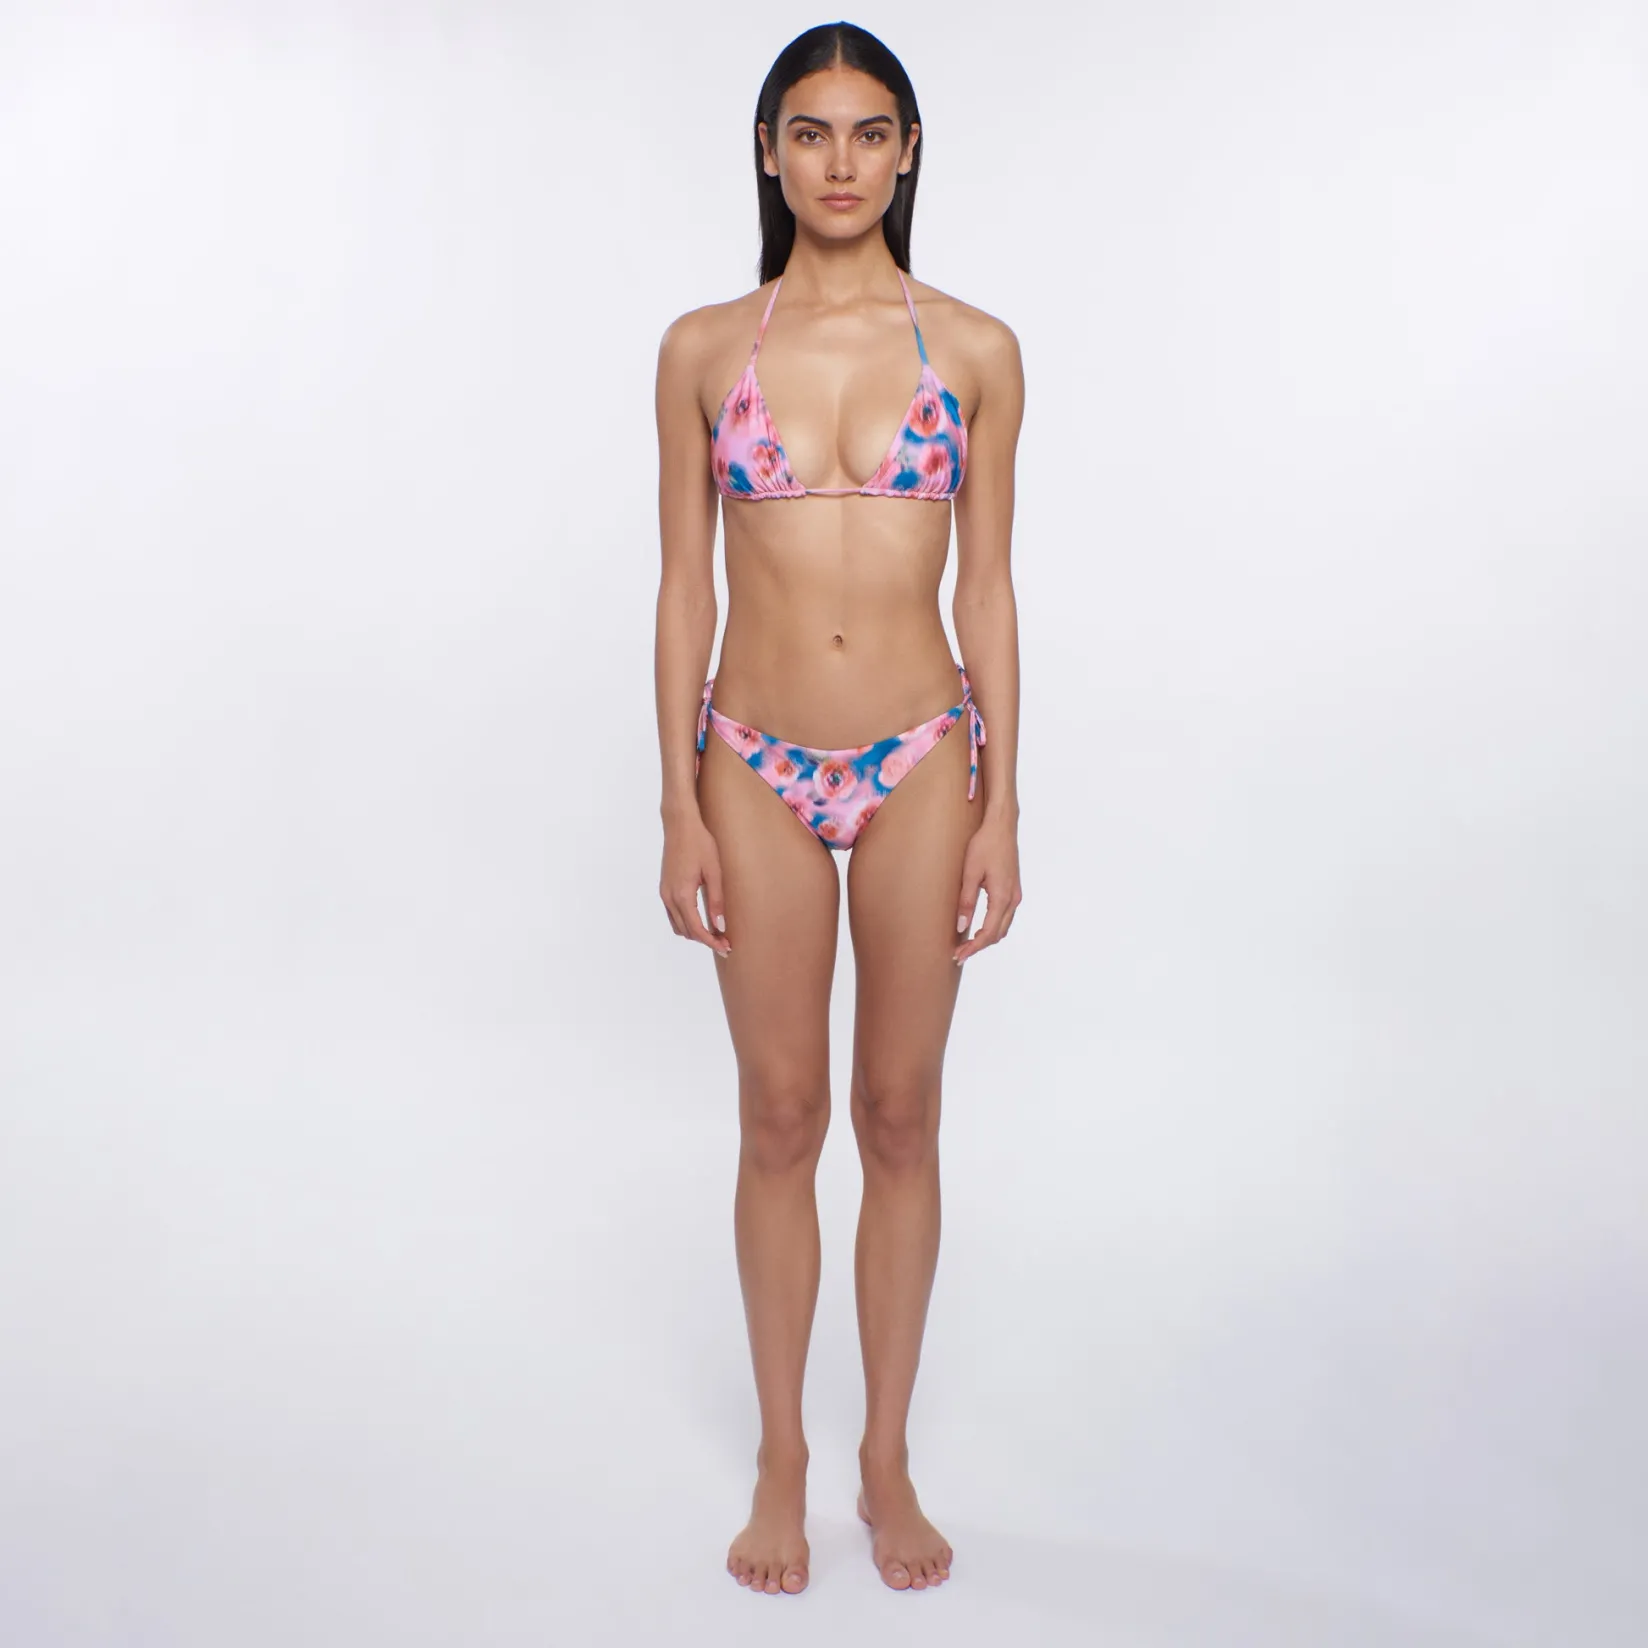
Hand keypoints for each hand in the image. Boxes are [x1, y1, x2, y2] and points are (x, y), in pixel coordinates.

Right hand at [660, 812, 731, 958]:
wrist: (679, 825)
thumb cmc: (700, 844)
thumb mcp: (714, 872)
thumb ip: (717, 900)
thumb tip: (720, 926)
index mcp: (682, 895)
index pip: (696, 929)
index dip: (712, 941)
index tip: (726, 948)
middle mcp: (669, 897)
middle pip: (686, 931)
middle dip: (705, 940)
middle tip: (725, 942)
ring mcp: (664, 893)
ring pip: (678, 925)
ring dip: (695, 932)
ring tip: (715, 933)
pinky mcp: (665, 888)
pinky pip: (673, 914)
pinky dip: (686, 922)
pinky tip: (700, 919)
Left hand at [953, 814, 1021, 963]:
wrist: (1002, 826)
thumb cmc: (985, 845)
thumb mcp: (970, 872)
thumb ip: (966, 901)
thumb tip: (961, 926)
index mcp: (1002, 897)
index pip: (988, 932)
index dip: (973, 947)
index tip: (959, 955)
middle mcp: (1013, 899)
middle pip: (998, 934)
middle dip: (979, 946)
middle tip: (959, 953)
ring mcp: (1015, 894)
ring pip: (1003, 926)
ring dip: (987, 937)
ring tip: (967, 943)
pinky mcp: (1013, 888)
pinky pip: (1005, 916)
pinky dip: (993, 926)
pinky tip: (979, 926)